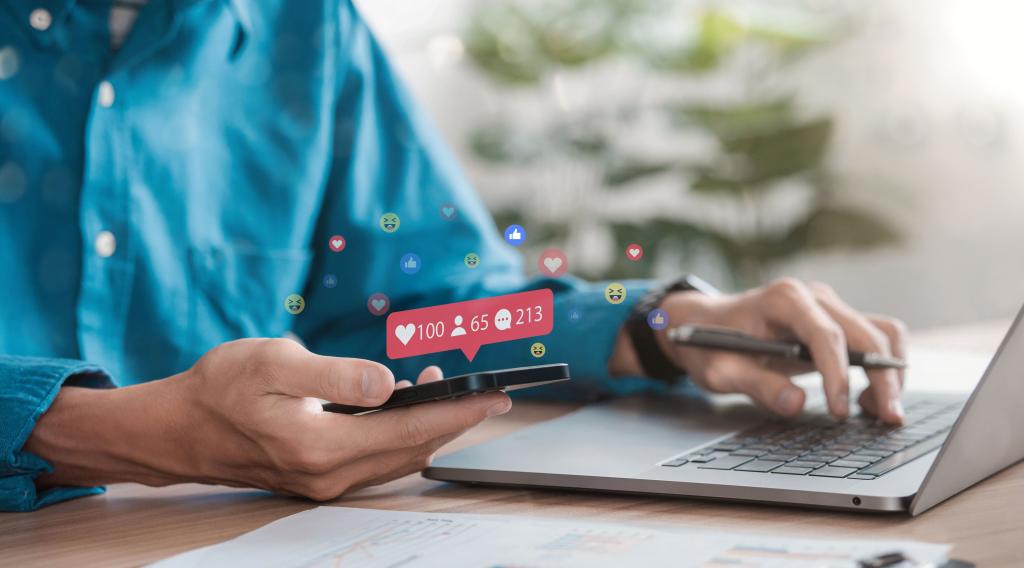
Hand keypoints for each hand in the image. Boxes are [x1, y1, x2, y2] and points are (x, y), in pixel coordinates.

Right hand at [27, 339, 510, 499]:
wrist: (175, 428)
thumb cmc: (219, 388)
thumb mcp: (274, 364)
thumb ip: (335, 375)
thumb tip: (391, 384)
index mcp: (323, 447)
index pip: (411, 430)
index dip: (458, 411)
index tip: (495, 396)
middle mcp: (330, 475)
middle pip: (412, 449)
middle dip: (452, 420)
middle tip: (484, 392)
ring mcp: (323, 482)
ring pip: (397, 459)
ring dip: (428, 428)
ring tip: (445, 391)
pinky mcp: (317, 477)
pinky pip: (377, 461)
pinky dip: (401, 437)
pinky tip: (404, 410)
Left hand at [655, 279, 906, 423]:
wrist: (704, 325)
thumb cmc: (710, 345)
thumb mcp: (720, 371)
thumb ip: (756, 386)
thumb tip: (797, 404)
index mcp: (783, 299)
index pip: (825, 335)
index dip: (838, 374)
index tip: (839, 411)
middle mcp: (813, 297)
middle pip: (866, 332)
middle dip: (883, 377)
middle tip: (889, 419)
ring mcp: (828, 306)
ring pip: (881, 332)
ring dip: (891, 372)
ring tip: (880, 412)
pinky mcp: (835, 321)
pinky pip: (874, 339)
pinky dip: (883, 368)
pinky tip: (868, 399)